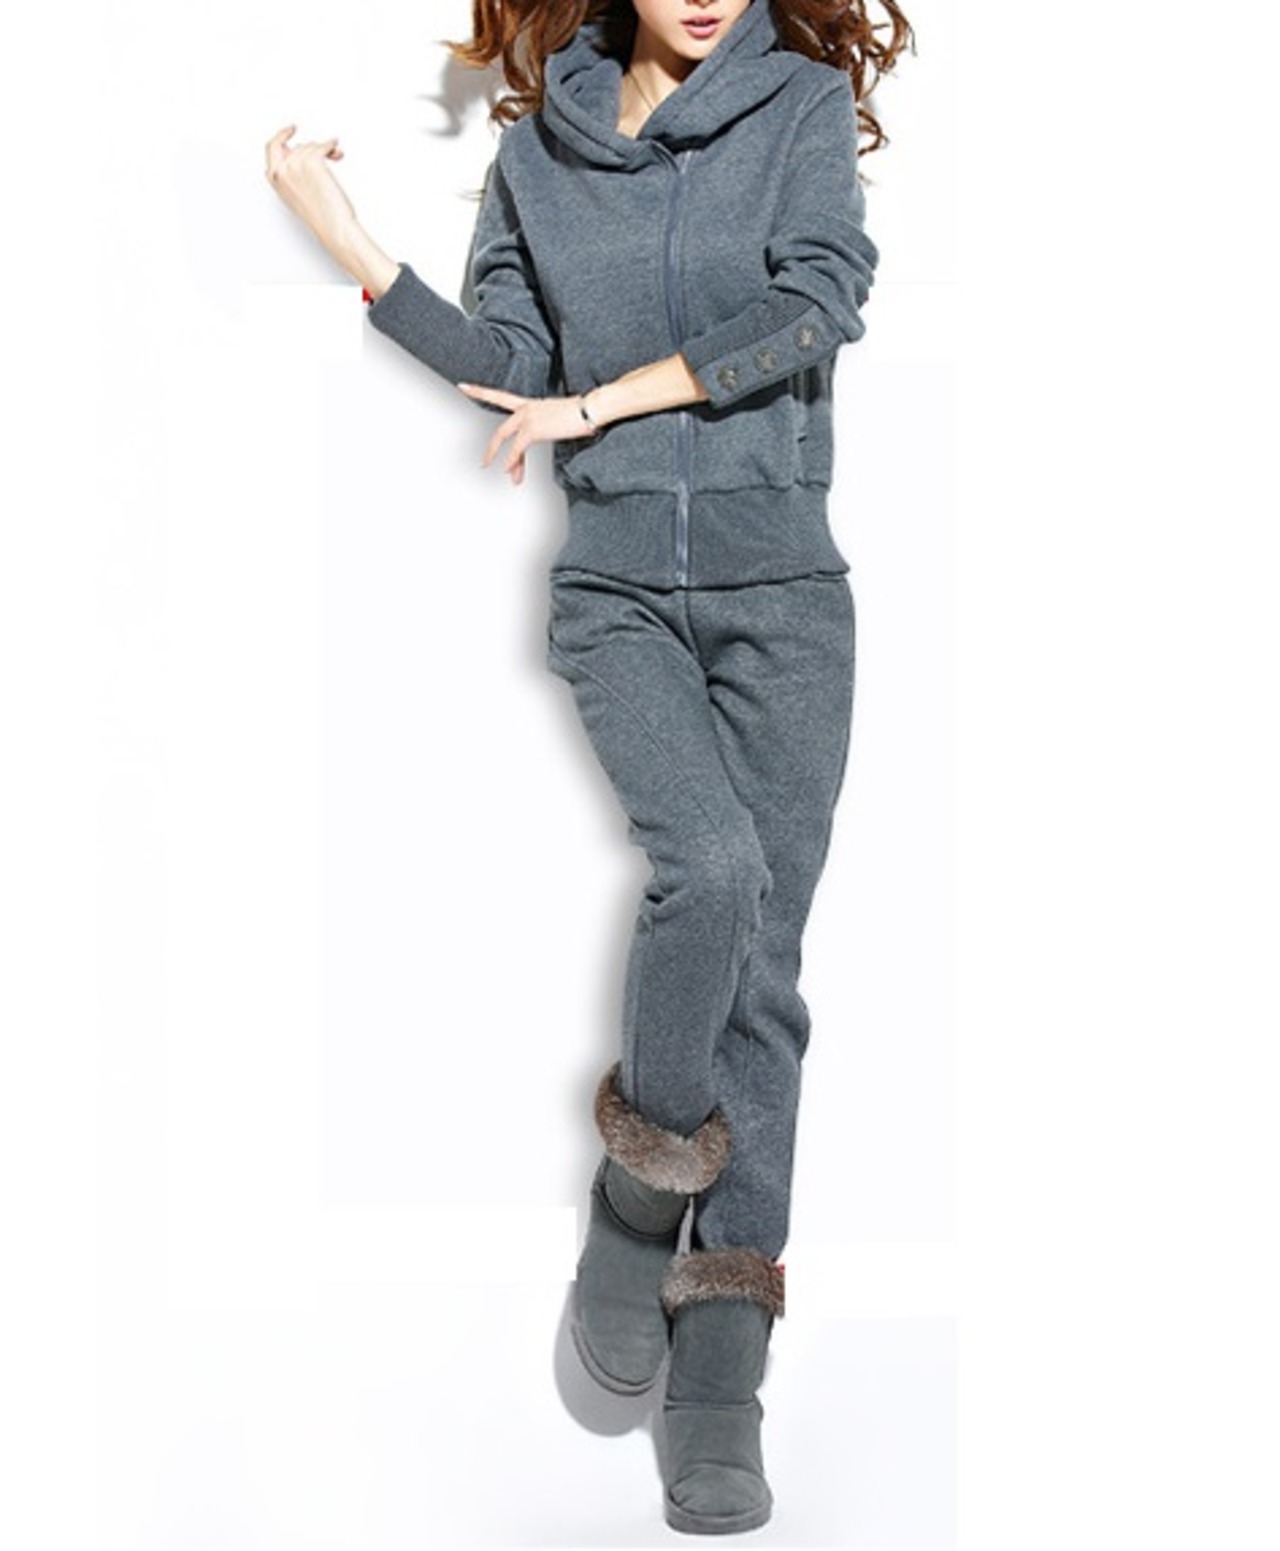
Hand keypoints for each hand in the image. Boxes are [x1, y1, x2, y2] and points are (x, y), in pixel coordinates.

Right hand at [264, 124, 356, 250]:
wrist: (333, 226)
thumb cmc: (320, 217)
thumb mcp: (295, 196)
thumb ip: (291, 176)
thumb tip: (300, 157)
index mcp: (275, 179)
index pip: (271, 148)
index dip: (282, 136)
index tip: (291, 130)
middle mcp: (282, 170)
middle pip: (295, 145)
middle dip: (310, 148)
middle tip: (324, 149)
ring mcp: (295, 164)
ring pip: (310, 146)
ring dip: (324, 151)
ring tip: (334, 161)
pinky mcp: (312, 161)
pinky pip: (323, 145)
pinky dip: (331, 146)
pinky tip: (336, 150)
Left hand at [457, 383, 598, 485]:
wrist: (590, 410)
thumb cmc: (581, 414)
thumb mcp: (558, 419)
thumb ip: (546, 427)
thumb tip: (546, 435)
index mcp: (530, 404)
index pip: (500, 396)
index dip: (480, 391)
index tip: (464, 386)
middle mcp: (526, 408)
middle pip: (501, 429)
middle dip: (490, 448)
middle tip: (483, 462)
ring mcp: (528, 418)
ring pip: (505, 440)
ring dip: (503, 460)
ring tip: (502, 475)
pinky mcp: (533, 430)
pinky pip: (517, 449)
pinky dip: (512, 461)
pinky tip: (510, 471)